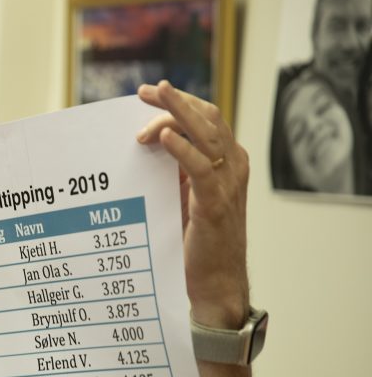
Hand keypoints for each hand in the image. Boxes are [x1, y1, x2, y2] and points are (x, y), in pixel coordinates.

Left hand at [137, 81, 249, 327]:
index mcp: (226, 163)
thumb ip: (172, 174)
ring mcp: (228, 184)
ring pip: (206, 134)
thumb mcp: (182, 200)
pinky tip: (164, 138)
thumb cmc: (196, 244)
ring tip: (155, 98)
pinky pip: (201, 168)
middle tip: (145, 91)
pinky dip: (183, 149)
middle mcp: (232, 167)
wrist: (215, 284)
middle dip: (175, 100)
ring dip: (177, 114)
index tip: (148, 94)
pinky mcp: (215, 204)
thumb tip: (143, 150)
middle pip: (207, 118)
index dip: (179, 102)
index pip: (206, 119)